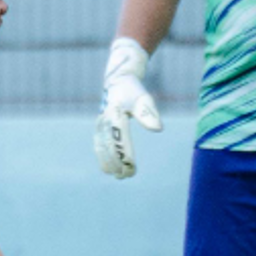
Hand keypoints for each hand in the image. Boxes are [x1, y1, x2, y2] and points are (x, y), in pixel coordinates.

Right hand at [94, 37, 161, 177]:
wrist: (117, 80)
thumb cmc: (134, 90)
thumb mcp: (144, 99)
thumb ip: (149, 114)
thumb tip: (157, 129)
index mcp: (115, 114)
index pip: (120, 140)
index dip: (125, 155)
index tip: (132, 168)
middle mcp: (105, 119)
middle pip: (108, 146)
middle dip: (116, 163)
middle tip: (126, 175)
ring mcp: (100, 122)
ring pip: (100, 146)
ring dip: (107, 162)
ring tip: (117, 175)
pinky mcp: (99, 125)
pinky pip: (98, 143)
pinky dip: (102, 156)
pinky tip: (108, 167)